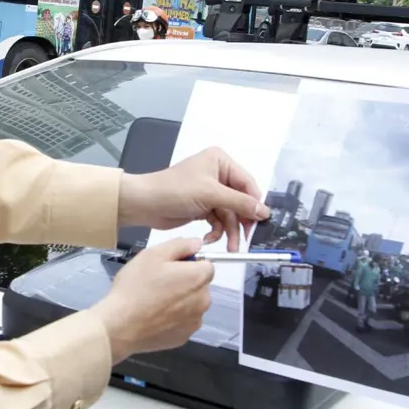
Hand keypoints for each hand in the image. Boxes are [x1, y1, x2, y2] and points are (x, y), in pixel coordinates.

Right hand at [92, 237, 214, 362]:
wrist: (120, 325)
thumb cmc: (135, 285)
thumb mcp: (153, 254)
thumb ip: (180, 245)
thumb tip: (197, 244)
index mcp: (199, 278)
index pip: (206, 265)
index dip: (188, 264)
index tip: (168, 268)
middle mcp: (204, 301)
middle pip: (200, 286)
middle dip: (185, 283)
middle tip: (158, 284)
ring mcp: (195, 322)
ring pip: (192, 305)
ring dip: (181, 301)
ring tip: (155, 302)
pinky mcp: (184, 337)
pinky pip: (184, 322)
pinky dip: (174, 319)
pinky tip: (155, 318)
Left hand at [119, 148, 269, 250]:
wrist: (145, 204)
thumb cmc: (174, 190)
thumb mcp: (210, 194)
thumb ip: (239, 203)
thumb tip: (263, 211)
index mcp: (220, 162)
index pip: (247, 183)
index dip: (254, 203)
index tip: (260, 222)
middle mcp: (217, 175)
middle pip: (240, 201)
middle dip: (241, 221)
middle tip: (245, 239)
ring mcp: (210, 192)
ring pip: (230, 214)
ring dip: (230, 231)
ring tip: (230, 247)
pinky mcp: (203, 207)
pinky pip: (218, 221)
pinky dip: (216, 231)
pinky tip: (210, 239)